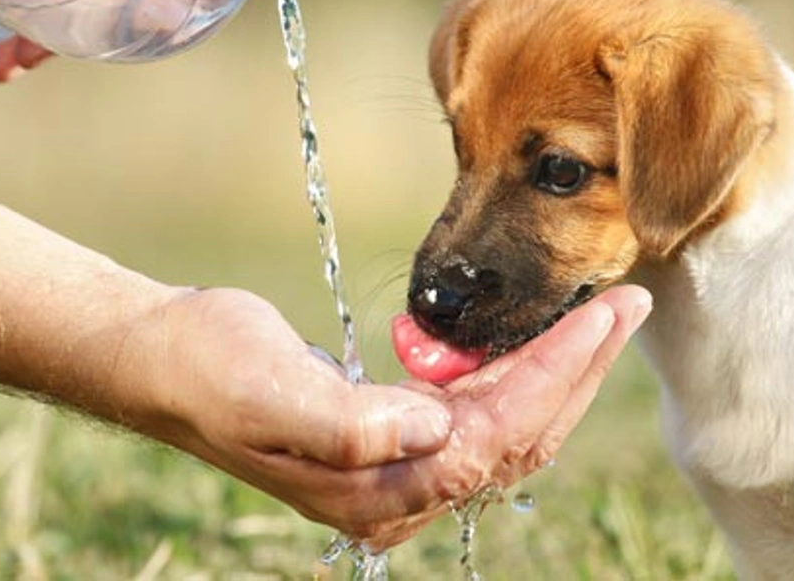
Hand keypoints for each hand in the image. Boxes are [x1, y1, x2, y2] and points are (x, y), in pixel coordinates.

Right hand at [141, 284, 649, 548]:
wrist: (164, 361)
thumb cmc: (207, 368)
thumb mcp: (265, 390)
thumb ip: (348, 425)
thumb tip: (432, 428)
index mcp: (371, 489)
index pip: (489, 437)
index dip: (552, 376)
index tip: (599, 317)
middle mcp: (396, 489)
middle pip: (517, 436)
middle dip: (578, 370)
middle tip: (629, 305)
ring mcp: (397, 464)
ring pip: (508, 424)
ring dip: (561, 368)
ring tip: (606, 314)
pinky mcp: (395, 433)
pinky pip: (481, 409)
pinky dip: (520, 369)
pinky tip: (544, 335)